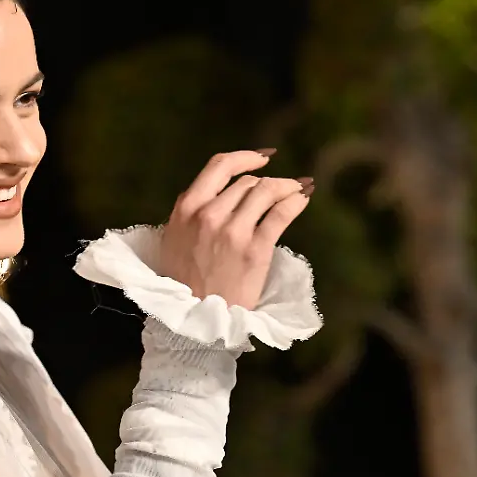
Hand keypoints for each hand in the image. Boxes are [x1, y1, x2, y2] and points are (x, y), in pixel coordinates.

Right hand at [158, 150, 311, 309]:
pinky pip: (281, 213)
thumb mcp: (174, 239)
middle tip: (280, 189)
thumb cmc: (184, 281)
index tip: (263, 158)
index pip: (219, 166)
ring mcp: (233, 231)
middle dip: (267, 183)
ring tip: (297, 190)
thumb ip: (192, 212)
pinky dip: (296, 201)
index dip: (246, 157)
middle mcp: (209, 214)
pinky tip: (302, 200)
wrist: (195, 319)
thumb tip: (219, 192)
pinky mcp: (255, 249)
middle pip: (247, 182)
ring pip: (266, 191)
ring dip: (286, 187)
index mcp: (187, 209)